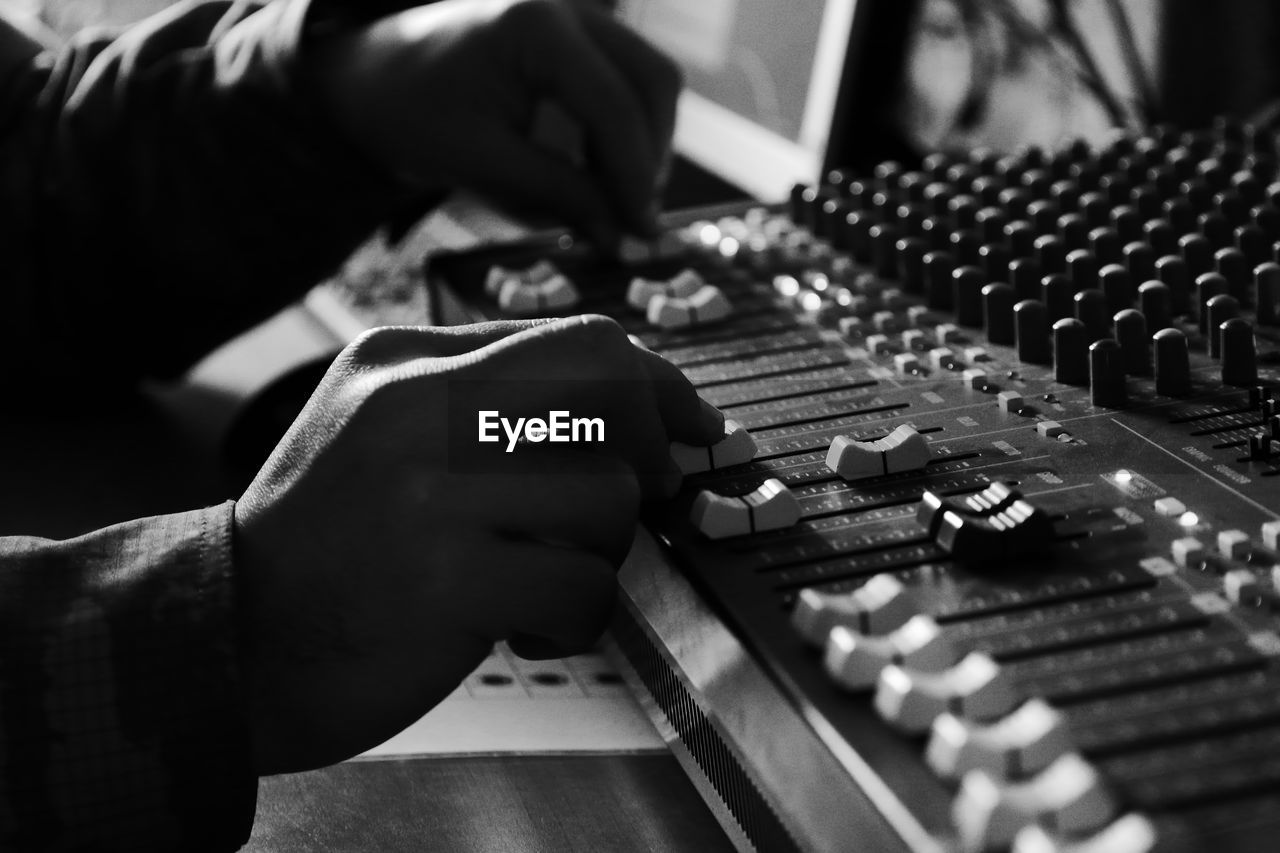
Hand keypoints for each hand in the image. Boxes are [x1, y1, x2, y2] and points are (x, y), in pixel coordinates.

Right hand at [234, 317, 721, 773]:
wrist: (225, 639)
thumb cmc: (325, 538)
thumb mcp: (376, 423)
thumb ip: (481, 392)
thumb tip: (630, 392)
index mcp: (406, 360)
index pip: (580, 340)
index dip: (659, 384)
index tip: (693, 426)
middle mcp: (418, 408)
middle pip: (609, 389)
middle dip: (651, 451)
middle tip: (638, 503)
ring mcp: (431, 495)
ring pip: (608, 497)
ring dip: (600, 555)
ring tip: (542, 580)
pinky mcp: (447, 585)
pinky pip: (584, 588)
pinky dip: (577, 620)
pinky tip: (525, 628)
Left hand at [306, 0, 681, 248]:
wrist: (376, 78)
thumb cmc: (415, 115)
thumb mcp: (485, 164)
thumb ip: (561, 196)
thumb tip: (624, 239)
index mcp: (537, 28)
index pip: (615, 106)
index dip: (636, 176)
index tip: (643, 231)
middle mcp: (568, 8)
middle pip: (653, 80)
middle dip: (650, 155)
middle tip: (634, 217)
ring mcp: (578, 15)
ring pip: (649, 79)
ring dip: (644, 142)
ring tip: (615, 199)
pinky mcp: (579, 35)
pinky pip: (627, 79)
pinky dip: (626, 129)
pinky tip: (601, 172)